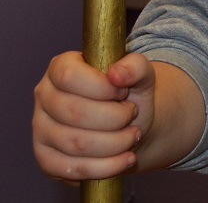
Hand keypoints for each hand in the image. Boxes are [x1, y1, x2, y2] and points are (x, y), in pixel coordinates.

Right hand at [33, 50, 155, 181]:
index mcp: (60, 66)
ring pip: (76, 143)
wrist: (129, 123)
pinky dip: (106, 167)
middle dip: (114, 117)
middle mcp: (44, 96)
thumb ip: (134, 66)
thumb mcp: (140, 73)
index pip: (70, 76)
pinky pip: (73, 169)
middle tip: (132, 114)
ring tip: (134, 135)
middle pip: (74, 113)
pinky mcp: (46, 160)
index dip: (101, 87)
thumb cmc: (129, 93)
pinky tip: (126, 158)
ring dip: (114, 143)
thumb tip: (117, 74)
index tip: (124, 92)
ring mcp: (41, 129)